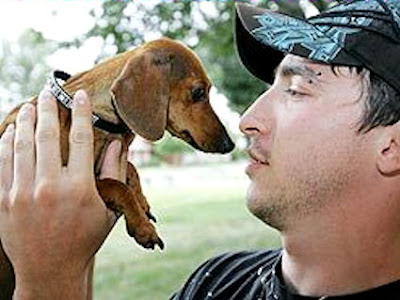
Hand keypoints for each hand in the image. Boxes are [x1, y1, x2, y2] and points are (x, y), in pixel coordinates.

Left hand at [0, 90, 123, 298]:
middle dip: (48, 109)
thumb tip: (118, 144)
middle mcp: (49, 187)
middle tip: (47, 92)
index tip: (79, 95)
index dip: (81, 112)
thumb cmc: (85, 239)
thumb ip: (113, 174)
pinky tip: (12, 131)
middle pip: (47, 136)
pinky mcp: (4, 201)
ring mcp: (22, 193)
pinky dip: (6, 143)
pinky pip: (2, 163)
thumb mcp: (108, 209)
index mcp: (79, 188)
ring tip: (30, 105)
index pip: (81, 138)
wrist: (51, 270)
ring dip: (26, 121)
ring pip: (21, 146)